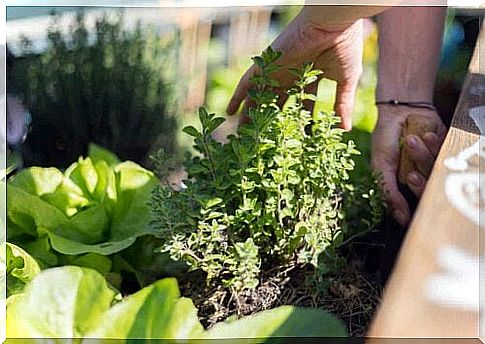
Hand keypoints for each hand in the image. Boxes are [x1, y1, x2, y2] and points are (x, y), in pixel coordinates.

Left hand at [226, 8, 363, 129]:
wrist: (333, 24)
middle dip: (269, 122)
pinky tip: (230, 112)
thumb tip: (345, 129)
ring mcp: (277, 71)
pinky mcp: (267, 65)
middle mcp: (289, 76)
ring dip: (250, 115)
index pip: (299, 106)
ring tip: (241, 135)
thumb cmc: (344, 46)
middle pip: (274, 104)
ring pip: (259, 97)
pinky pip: (247, 83)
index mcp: (307, 79)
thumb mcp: (345, 81)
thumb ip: (342, 105)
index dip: (297, 123)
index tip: (296, 141)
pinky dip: (238, 97)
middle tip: (261, 141)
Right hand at [371, 106, 445, 225]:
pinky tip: (426, 135)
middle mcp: (419, 174)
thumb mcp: (381, 165)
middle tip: (411, 167)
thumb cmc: (385, 137)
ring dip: (423, 154)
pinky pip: (446, 152)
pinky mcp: (444, 148)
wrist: (399, 110)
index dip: (416, 191)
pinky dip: (435, 144)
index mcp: (402, 183)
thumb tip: (400, 218)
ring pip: (437, 168)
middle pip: (429, 185)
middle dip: (420, 173)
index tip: (411, 179)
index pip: (415, 199)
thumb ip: (388, 191)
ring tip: (412, 139)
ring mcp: (432, 161)